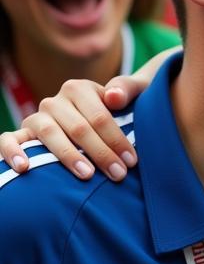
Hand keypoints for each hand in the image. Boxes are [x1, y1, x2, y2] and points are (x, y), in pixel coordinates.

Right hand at [0, 73, 148, 181]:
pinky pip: (9, 140)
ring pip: (48, 133)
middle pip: (78, 128)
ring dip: (68, 156)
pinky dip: (12, 152)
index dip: (117, 139)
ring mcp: (37, 117)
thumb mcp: (132, 93)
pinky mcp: (22, 133)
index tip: (131, 161)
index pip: (100, 116)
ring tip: (87, 175)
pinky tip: (24, 168)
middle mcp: (55, 101)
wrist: (100, 115)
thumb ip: (128, 89)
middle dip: (101, 153)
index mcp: (79, 89)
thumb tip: (113, 97)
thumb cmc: (121, 108)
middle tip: (118, 174)